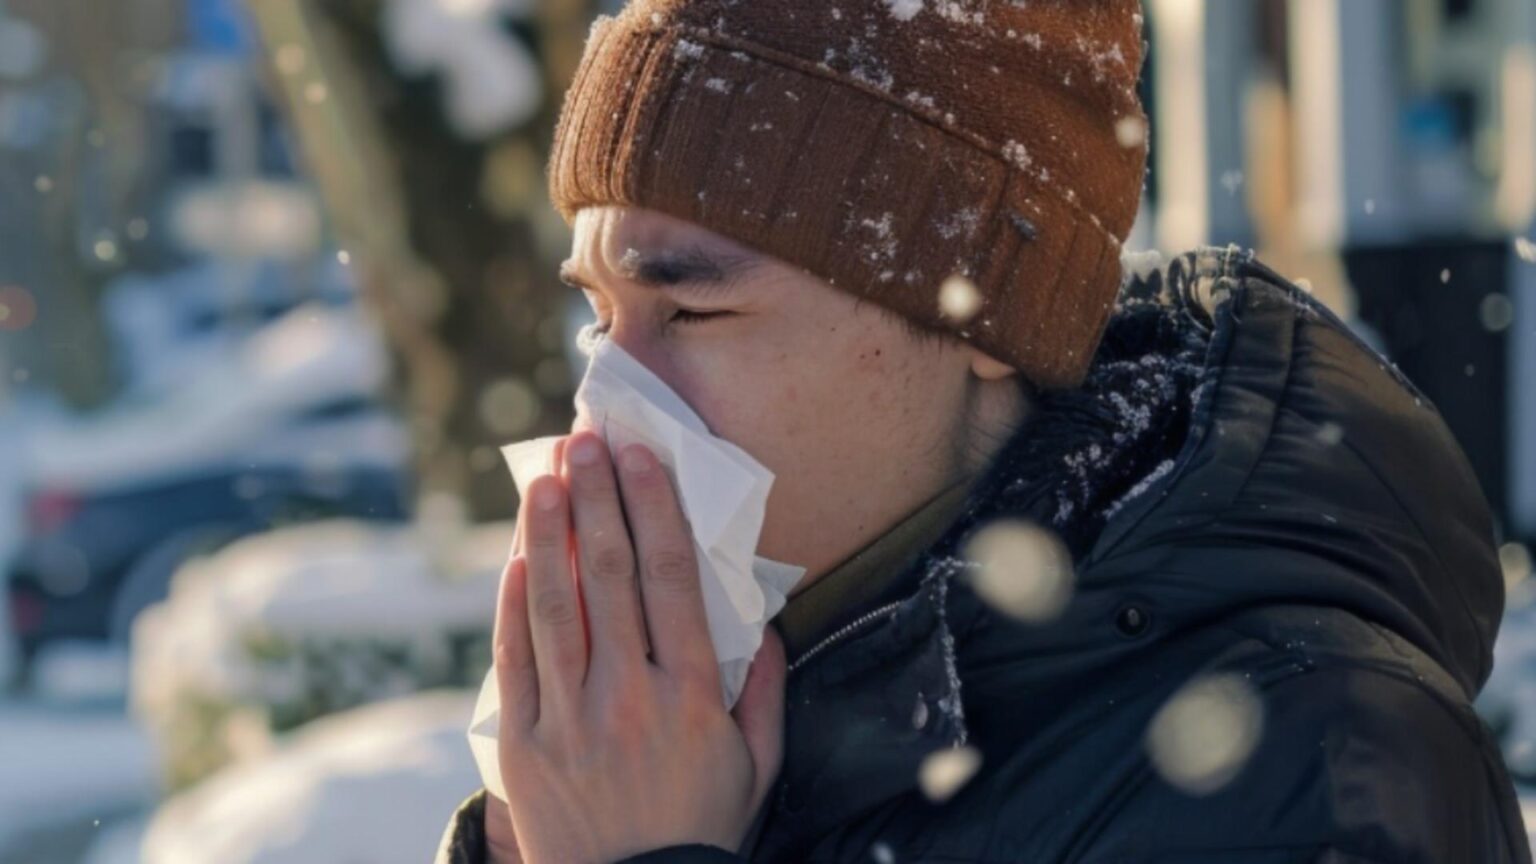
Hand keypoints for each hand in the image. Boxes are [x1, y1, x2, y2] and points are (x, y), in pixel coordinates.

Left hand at [491, 429, 786, 863]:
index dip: (654, 508)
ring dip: (549, 531)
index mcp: (691, 695)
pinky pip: (515, 657)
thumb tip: (768, 625)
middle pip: (609, 575)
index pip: (670, 579)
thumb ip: (767, 693)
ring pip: (556, 604)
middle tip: (585, 441)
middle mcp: (628, 695)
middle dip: (596, 497)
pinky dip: (513, 601)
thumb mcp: (759, 766)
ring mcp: (570, 717)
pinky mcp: (523, 741)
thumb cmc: (701, 828)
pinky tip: (518, 556)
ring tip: (544, 476)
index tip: (641, 457)